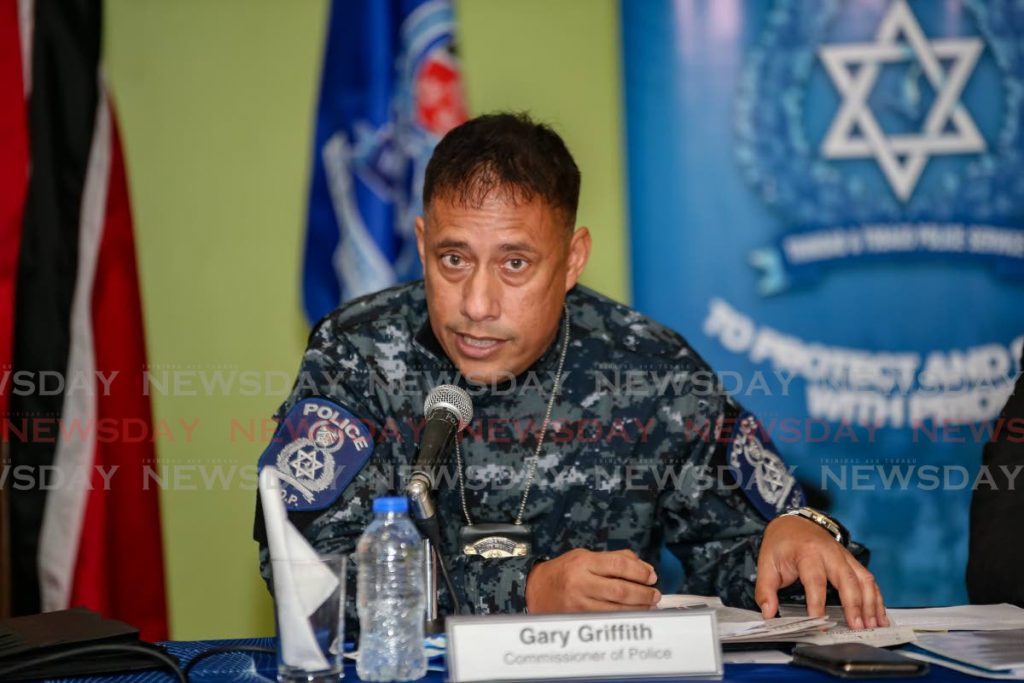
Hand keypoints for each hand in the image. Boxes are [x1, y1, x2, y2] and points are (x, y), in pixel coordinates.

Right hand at [526, 548, 660, 612]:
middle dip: (643, 594)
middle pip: (621, 590)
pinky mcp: (578, 619)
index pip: (619, 565)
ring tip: (649, 606)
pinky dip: (624, 618)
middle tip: (655, 595)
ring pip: (617, 609)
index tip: (652, 577)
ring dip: (638, 608)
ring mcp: (578, 603)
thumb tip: (645, 569)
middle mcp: (580, 582)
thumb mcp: (586, 556)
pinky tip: (633, 615)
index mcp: (584, 562)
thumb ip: (615, 558)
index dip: (640, 572)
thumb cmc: (565, 571)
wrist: (535, 589)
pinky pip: (607, 620)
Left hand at [755, 515, 887, 629]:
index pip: (815, 580)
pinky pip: (868, 579)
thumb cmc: (781, 544)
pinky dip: (877, 598)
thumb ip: (765, 589)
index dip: (817, 602)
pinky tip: (880, 615)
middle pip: (847, 579)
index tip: (818, 621)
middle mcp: (830, 553)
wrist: (794, 523)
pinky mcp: (852, 561)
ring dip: (871, 603)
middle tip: (856, 627)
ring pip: (864, 579)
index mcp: (807, 552)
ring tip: (873, 625)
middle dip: (854, 605)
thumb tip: (768, 612)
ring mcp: (844, 556)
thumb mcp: (766, 563)